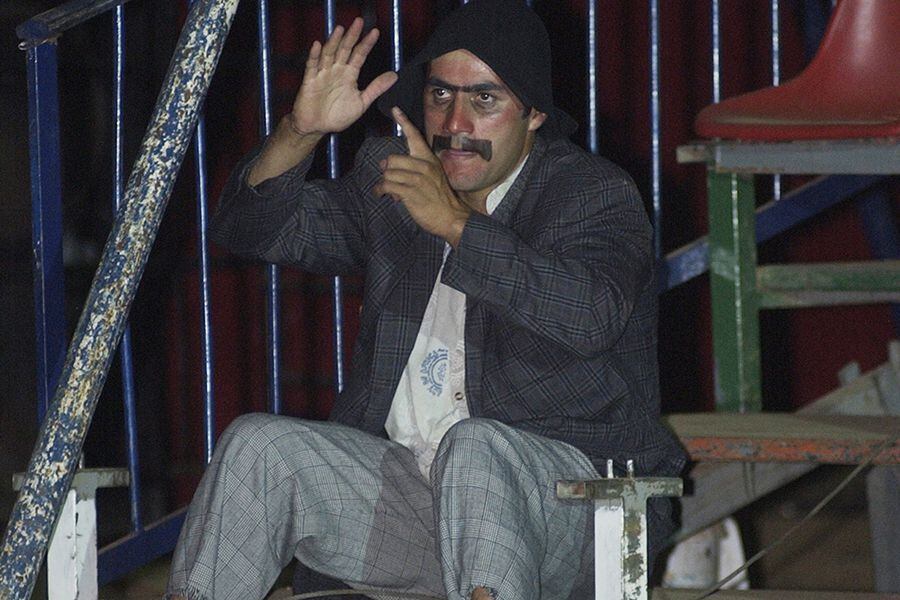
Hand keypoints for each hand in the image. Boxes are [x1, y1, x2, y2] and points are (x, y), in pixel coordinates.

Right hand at [290, 17, 397, 136]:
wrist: (316, 128)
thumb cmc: (337, 116)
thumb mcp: (362, 102)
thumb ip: (376, 88)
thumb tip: (394, 76)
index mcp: (349, 75)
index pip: (359, 55)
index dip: (366, 44)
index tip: (375, 33)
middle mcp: (336, 71)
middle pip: (344, 50)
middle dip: (352, 36)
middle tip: (359, 22)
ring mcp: (322, 74)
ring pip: (329, 54)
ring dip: (334, 42)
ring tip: (341, 29)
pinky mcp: (309, 81)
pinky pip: (312, 66)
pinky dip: (314, 56)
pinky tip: (318, 45)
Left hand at [374, 107, 471, 245]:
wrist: (451, 217)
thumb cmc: (440, 198)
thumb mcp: (433, 177)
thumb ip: (415, 169)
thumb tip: (391, 168)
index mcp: (429, 160)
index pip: (415, 137)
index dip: (404, 122)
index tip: (396, 109)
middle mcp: (424, 166)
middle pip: (393, 159)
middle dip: (387, 170)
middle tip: (388, 177)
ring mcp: (418, 180)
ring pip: (389, 174)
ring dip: (384, 183)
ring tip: (387, 191)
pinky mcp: (411, 193)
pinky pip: (387, 186)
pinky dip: (381, 190)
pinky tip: (383, 194)